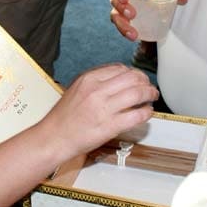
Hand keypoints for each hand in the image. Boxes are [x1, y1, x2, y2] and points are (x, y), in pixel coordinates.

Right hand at [41, 64, 158, 158]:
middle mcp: (97, 90)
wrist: (53, 138)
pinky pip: (137, 115)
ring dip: (150, 94)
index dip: (134, 73)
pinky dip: (147, 112)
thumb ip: (96, 82)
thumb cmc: (63, 117)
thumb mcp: (77, 89)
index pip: (120, 68)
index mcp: (88, 79)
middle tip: (149, 87)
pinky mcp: (110, 126)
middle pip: (132, 78)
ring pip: (138, 93)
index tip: (138, 78)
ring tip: (152, 97)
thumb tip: (120, 78)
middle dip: (145, 81)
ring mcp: (104, 108)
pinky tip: (147, 113)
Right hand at [108, 0, 186, 40]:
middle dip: (121, 10)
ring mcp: (120, 4)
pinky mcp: (123, 14)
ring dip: (123, 25)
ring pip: (115, 15)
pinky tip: (135, 36)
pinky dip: (126, 31)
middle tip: (132, 15)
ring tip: (133, 34)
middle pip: (114, 1)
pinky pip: (121, 23)